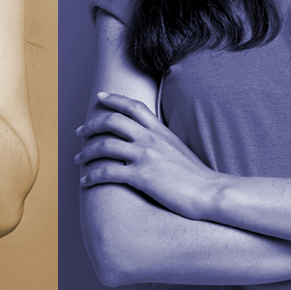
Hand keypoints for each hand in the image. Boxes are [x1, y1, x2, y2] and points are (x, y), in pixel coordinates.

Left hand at [74, 91, 220, 219]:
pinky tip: (85, 181)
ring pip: (104, 146)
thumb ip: (163, 141)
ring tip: (78, 160)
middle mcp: (151, 139)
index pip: (134, 106)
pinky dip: (92, 176)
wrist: (212, 192)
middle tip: (79, 132)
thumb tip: (151, 141)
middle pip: (112, 121)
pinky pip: (107, 172)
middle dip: (91, 125)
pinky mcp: (141, 176)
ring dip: (86, 153)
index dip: (114, 99)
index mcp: (160, 131)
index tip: (99, 97)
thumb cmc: (198, 177)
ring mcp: (145, 156)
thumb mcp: (180, 149)